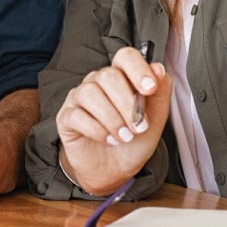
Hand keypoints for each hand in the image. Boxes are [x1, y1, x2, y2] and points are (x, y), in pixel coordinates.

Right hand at [56, 45, 169, 195]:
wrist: (114, 170)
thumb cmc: (133, 141)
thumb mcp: (155, 120)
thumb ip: (160, 94)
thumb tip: (159, 69)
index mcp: (121, 78)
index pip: (125, 57)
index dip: (138, 69)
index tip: (150, 88)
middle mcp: (98, 82)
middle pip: (108, 75)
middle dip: (127, 104)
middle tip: (139, 127)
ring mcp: (79, 98)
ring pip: (90, 93)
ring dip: (112, 119)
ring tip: (124, 137)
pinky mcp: (66, 117)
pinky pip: (77, 115)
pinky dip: (97, 130)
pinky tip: (108, 140)